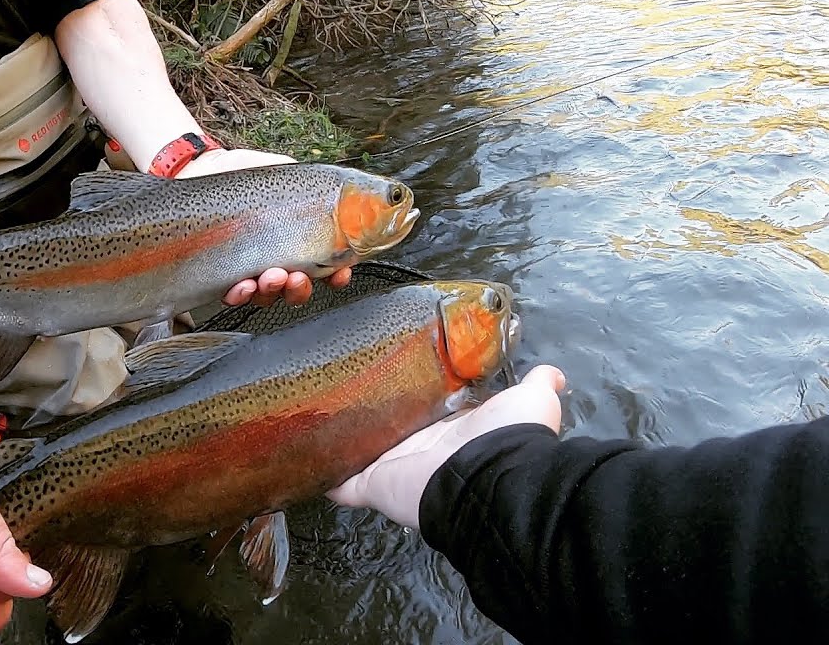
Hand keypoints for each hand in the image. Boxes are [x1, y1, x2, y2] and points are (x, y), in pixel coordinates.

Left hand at [175, 148, 353, 306]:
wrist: (204, 170)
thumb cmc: (247, 175)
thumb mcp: (287, 176)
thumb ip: (314, 190)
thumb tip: (339, 197)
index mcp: (296, 242)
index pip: (324, 269)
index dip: (336, 277)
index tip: (339, 274)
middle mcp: (275, 260)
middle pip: (295, 290)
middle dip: (299, 288)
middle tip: (296, 277)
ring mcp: (248, 269)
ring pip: (267, 296)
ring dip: (272, 292)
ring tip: (270, 277)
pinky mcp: (220, 274)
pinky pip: (234, 296)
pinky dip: (241, 296)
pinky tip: (243, 285)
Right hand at [327, 364, 565, 531]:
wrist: (488, 482)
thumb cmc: (508, 439)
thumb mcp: (531, 402)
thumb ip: (537, 385)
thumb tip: (552, 373)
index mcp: (455, 431)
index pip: (429, 415)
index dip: (414, 400)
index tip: (392, 378)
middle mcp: (424, 450)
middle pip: (393, 435)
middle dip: (373, 420)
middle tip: (344, 392)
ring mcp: (395, 469)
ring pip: (363, 456)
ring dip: (342, 443)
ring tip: (314, 419)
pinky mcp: (373, 483)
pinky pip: (341, 482)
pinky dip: (325, 474)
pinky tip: (304, 458)